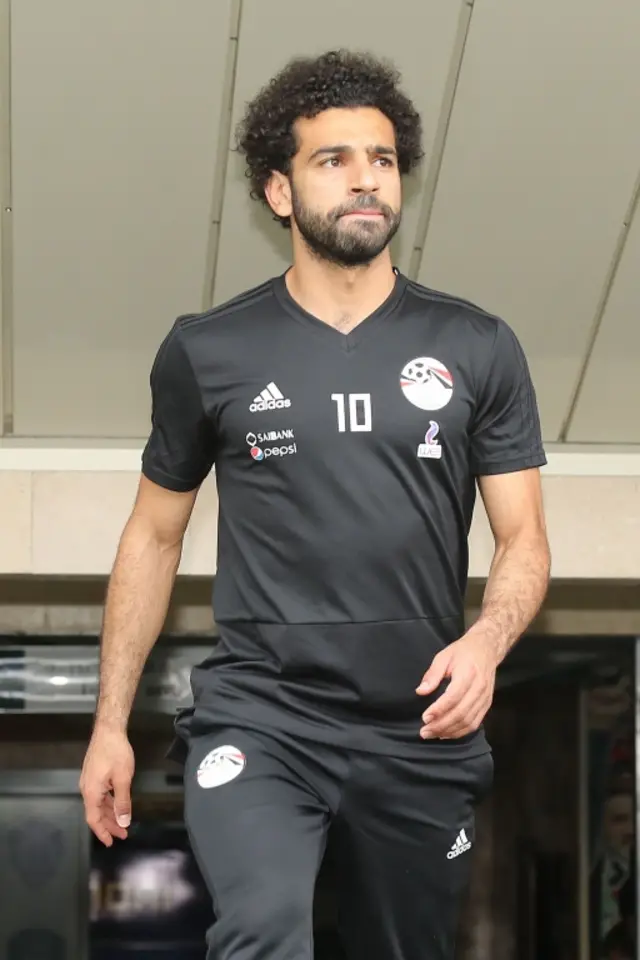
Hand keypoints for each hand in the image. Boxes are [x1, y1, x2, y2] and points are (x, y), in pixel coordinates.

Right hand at [79, 728, 134, 845]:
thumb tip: (123, 822)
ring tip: (122, 822)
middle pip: (96, 813)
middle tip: (123, 834)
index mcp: (91, 792)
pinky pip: (100, 794)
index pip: (93, 820)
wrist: (108, 730)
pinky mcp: (93, 774)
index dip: (102, 833)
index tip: (111, 843)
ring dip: (110, 814)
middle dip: (110, 825)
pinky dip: (108, 803)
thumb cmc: (116, 753)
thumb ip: (122, 802)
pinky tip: (117, 804)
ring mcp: (89, 781)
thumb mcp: (123, 779)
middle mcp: (86, 789)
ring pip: (98, 804)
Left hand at [416, 633, 497, 739]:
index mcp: (468, 674)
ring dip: (450, 731)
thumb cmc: (462, 652)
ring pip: (468, 722)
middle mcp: (479, 689)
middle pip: (461, 713)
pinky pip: (475, 723)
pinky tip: (446, 733)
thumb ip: (432, 674)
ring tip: (432, 734)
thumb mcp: (444, 656)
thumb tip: (421, 692)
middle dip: (441, 725)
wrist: (486, 649)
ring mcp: (485, 698)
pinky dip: (460, 732)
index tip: (425, 718)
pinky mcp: (487, 705)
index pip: (453, 697)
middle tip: (424, 731)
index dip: (439, 710)